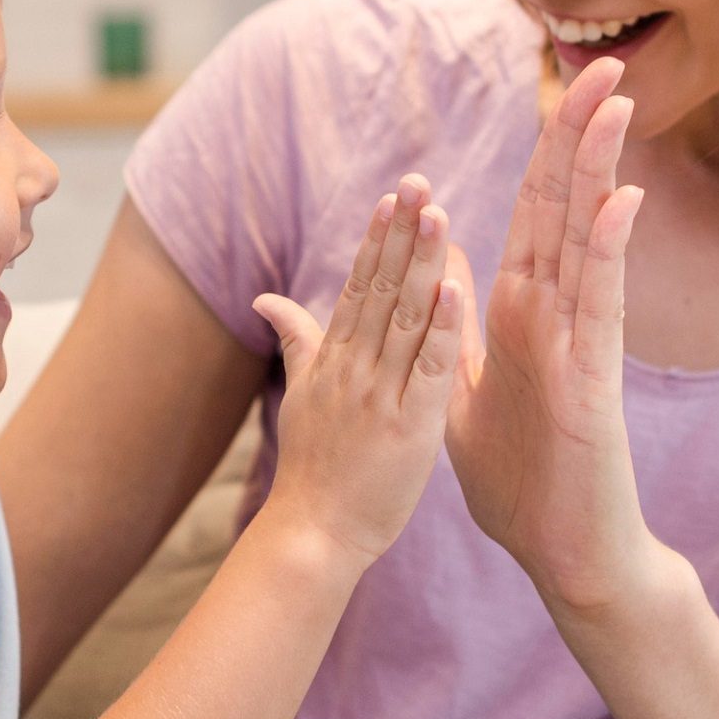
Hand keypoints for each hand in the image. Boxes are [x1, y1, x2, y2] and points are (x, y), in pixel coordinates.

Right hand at [253, 175, 463, 566]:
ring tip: (439, 215)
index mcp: (333, 360)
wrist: (312, 536)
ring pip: (405, 319)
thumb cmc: (312, 470)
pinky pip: (429, 371)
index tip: (395, 194)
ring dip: (422, 264)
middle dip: (401, 233)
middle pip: (381, 289)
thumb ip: (294, 339)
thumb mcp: (299, 396)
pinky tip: (454, 290)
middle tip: (419, 182)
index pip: (358, 286)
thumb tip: (264, 298)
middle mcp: (353, 369)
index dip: (377, 239)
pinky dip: (442, 330)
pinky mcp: (409, 429)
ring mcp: (380, 397)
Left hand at [444, 58, 677, 610]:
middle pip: (563, 208)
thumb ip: (451, 325)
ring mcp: (578, 343)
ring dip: (599, 172)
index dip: (543, 151)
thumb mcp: (458, 390)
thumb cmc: (519, 480)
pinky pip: (600, 309)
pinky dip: (606, 255)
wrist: (560, 553)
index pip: (530, 214)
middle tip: (601, 65)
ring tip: (616, 104)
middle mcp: (551, 314)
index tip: (560, 87)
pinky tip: (618, 203)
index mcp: (516, 311)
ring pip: (587, 241)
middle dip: (578, 136)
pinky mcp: (594, 382)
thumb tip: (443, 265)